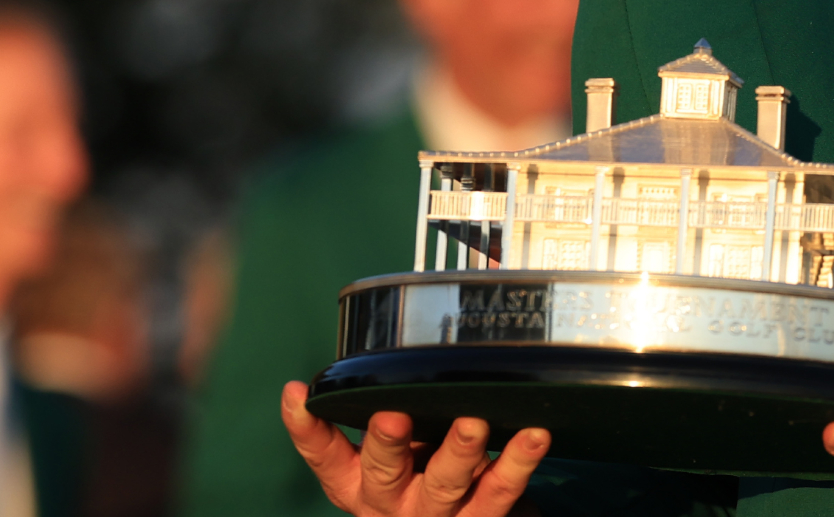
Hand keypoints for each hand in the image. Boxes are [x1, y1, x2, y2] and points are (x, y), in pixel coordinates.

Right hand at [281, 382, 549, 516]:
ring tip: (472, 425)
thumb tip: (381, 335)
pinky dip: (518, 462)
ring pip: (445, 484)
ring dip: (459, 453)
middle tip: (393, 416)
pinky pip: (501, 491)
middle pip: (384, 472)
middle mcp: (389, 501)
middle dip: (388, 444)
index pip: (324, 456)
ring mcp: (435, 514)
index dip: (306, 428)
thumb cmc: (421, 472)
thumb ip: (385, 407)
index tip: (299, 393)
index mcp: (357, 481)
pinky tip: (534, 435)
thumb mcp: (391, 450)